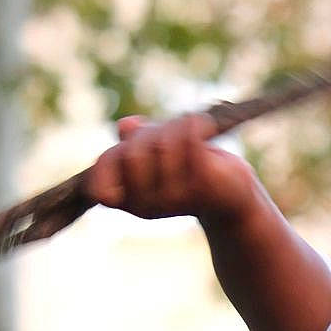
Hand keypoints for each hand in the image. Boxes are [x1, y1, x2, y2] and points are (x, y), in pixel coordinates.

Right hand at [85, 113, 270, 222]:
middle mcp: (147, 207)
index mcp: (128, 202)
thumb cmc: (187, 168)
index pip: (99, 183)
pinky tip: (201, 123)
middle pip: (132, 155)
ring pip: (162, 145)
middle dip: (148, 135)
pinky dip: (194, 126)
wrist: (231, 192)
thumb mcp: (153, 151)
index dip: (111, 159)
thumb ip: (134, 141)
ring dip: (174, 127)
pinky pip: (190, 144)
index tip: (128, 148)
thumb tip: (125, 128)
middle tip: (165, 131)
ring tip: (187, 127)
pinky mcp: (203, 186)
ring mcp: (175, 200)